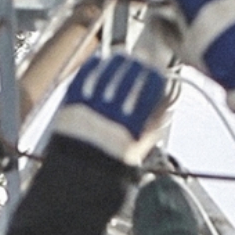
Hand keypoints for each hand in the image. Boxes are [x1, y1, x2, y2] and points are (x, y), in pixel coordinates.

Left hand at [52, 53, 168, 164]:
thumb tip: (164, 110)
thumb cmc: (107, 168)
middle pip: (127, 79)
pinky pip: (82, 79)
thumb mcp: (135, 152)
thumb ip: (150, 130)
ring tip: (122, 57)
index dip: (154, 77)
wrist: (74, 177)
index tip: (157, 71)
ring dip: (115, 63)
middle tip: (141, 58)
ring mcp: (87, 108)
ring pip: (105, 75)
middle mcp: (109, 115)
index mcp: (130, 127)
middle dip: (137, 65)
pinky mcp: (69, 106)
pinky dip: (92, 67)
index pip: (148, 92)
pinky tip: (98, 61)